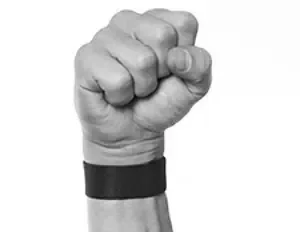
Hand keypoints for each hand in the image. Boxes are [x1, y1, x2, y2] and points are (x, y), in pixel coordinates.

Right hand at [74, 9, 211, 164]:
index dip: (185, 56)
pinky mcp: (86, 56)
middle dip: (163, 70)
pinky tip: (115, 92)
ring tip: (133, 87)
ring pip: (141, 59)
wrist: (134, 130)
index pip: (184, 23)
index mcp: (159, 20)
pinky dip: (122, 96)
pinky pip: (117, 79)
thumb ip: (200, 66)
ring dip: (143, 86)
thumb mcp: (194, 86)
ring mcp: (104, 36)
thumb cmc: (161, 101)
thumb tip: (179, 55)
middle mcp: (130, 21)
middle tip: (152, 79)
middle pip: (162, 35)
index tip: (173, 68)